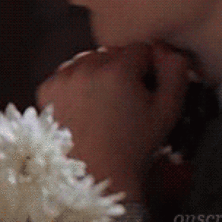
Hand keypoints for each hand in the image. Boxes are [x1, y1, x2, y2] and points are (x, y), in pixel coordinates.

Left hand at [36, 43, 188, 200]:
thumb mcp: (167, 111)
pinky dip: (74, 84)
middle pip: (111, 53)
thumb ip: (175, 73)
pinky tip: (84, 107)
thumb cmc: (134, 145)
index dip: (147, 68)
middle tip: (124, 99)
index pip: (139, 49)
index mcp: (118, 70)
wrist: (96, 172)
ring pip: (87, 61)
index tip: (146, 87)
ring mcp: (63, 78)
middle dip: (121, 69)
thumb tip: (168, 50)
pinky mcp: (47, 89)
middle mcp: (86, 68)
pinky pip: (66, 74)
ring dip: (96, 73)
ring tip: (103, 104)